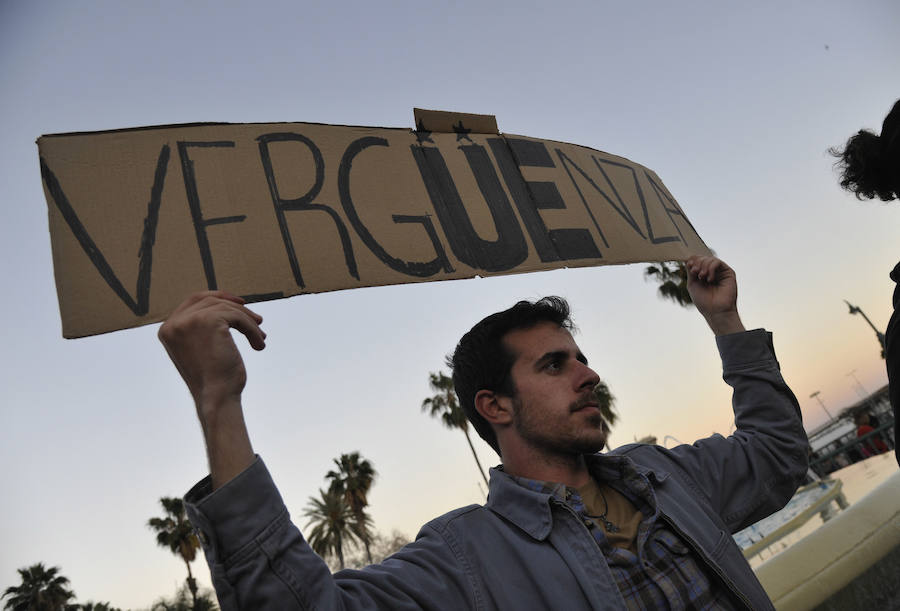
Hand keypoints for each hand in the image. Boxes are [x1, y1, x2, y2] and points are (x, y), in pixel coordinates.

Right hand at [158, 291, 264, 487]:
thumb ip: (203, 328)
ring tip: (261, 338)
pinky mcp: (208, 320)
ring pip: (227, 309)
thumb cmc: (213, 379)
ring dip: (249, 323)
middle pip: (210, 300)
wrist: (216, 397)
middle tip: (257, 319)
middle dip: (236, 307)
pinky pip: (238, 316)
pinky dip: (252, 328)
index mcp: (168, 329)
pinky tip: (259, 344)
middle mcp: (174, 323)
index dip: (218, 298)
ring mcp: (189, 320)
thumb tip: (229, 305)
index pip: (193, 301)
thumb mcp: (201, 349)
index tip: (239, 304)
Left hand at [685, 256, 744, 335]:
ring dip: (703, 266)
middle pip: (703, 258)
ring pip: (710, 259)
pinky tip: (709, 278)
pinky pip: (718, 262)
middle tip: (695, 273)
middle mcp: (712, 272)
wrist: (715, 311)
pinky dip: (711, 267)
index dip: (693, 260)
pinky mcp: (728, 272)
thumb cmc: (704, 301)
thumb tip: (689, 258)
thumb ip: (691, 271)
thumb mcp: (692, 284)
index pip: (697, 260)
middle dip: (697, 263)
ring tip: (702, 277)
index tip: (689, 266)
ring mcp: (720, 272)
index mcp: (703, 274)